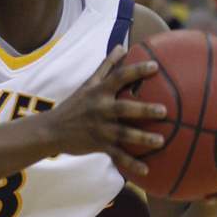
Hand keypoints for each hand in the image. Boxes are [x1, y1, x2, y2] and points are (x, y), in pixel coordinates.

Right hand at [43, 46, 166, 177]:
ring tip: (161, 141)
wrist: (52, 130)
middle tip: (164, 110)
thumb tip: (122, 46)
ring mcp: (100, 129)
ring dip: (142, 138)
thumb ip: (106, 66)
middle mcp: (100, 109)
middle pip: (124, 108)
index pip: (119, 78)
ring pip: (123, 134)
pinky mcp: (98, 146)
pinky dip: (131, 165)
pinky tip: (146, 170)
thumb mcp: (88, 83)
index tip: (155, 67)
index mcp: (98, 92)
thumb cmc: (75, 104)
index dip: (136, 71)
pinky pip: (117, 156)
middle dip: (143, 110)